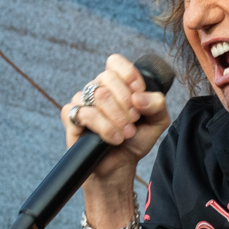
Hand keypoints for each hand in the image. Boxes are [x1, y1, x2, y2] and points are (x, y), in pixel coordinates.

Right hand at [60, 54, 170, 185]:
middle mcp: (97, 88)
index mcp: (116, 83)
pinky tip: (112, 139)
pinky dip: (103, 128)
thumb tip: (139, 97)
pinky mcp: (70, 117)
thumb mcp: (157, 121)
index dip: (129, 75)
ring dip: (117, 118)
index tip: (139, 94)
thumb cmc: (135, 140)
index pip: (115, 62)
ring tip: (126, 134)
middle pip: (107, 77)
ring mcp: (82, 101)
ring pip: (98, 96)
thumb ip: (157, 104)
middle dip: (125, 102)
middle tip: (134, 120)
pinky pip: (84, 113)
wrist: (120, 166)